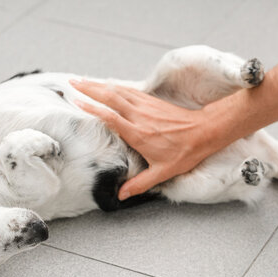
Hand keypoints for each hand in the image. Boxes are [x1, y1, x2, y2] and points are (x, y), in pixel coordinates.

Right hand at [70, 79, 219, 199]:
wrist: (205, 132)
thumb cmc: (185, 152)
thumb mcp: (163, 172)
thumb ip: (140, 184)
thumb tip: (122, 194)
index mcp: (139, 134)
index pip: (111, 117)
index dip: (92, 109)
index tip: (77, 102)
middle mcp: (139, 116)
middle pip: (110, 97)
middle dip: (89, 89)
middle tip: (72, 84)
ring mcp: (145, 106)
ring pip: (118, 91)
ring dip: (99, 84)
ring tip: (82, 80)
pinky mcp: (151, 101)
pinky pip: (129, 90)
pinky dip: (115, 86)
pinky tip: (106, 84)